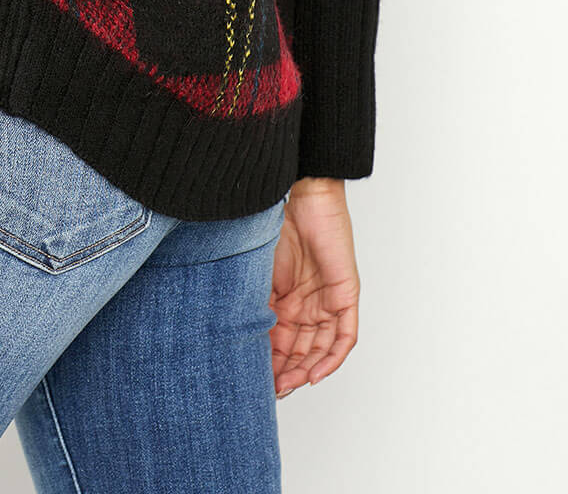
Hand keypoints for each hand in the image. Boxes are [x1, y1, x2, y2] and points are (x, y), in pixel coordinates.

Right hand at [269, 178, 359, 396]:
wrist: (305, 196)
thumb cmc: (276, 225)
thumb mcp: (260, 275)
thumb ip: (257, 305)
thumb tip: (239, 337)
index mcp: (287, 300)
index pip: (282, 342)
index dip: (271, 363)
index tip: (257, 381)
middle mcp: (309, 305)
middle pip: (302, 350)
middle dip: (288, 373)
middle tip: (272, 389)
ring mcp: (329, 301)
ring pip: (322, 349)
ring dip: (307, 370)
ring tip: (289, 385)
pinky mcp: (346, 296)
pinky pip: (344, 337)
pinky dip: (331, 358)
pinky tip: (315, 373)